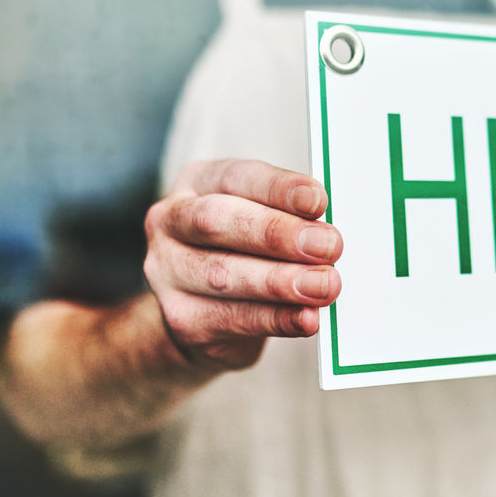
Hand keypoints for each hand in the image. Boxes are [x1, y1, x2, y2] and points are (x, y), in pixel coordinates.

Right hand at [143, 159, 342, 370]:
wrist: (202, 315)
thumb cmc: (242, 253)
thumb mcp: (261, 221)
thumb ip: (289, 219)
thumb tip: (328, 232)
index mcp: (197, 182)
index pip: (237, 177)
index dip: (278, 189)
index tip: (318, 201)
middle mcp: (172, 221)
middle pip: (218, 221)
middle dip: (278, 234)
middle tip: (328, 246)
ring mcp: (168, 272)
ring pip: (223, 274)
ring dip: (281, 281)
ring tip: (324, 285)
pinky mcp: (180, 318)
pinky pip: (233, 318)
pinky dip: (276, 319)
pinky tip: (306, 318)